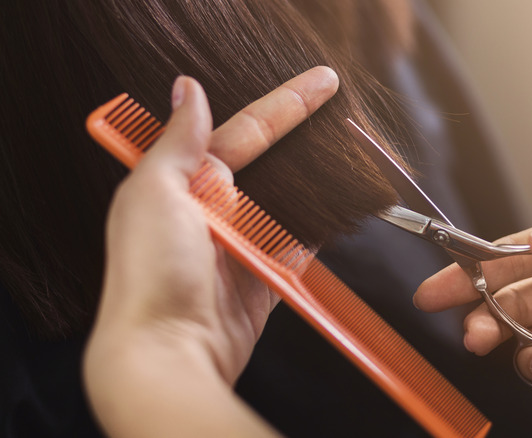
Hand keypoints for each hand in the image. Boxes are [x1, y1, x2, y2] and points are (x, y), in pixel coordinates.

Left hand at [84, 67, 337, 436]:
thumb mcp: (154, 193)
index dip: (286, 105)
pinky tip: (341, 211)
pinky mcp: (264, 281)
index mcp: (184, 183)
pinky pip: (299, 248)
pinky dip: (320, 231)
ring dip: (316, 184)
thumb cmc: (149, 275)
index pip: (245, 132)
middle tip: (343, 113)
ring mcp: (241, 247)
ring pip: (288, 204)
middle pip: (271, 164)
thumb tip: (187, 90)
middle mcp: (213, 212)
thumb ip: (178, 142)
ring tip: (350, 158)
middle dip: (305, 139)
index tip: (322, 83)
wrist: (168, 353)